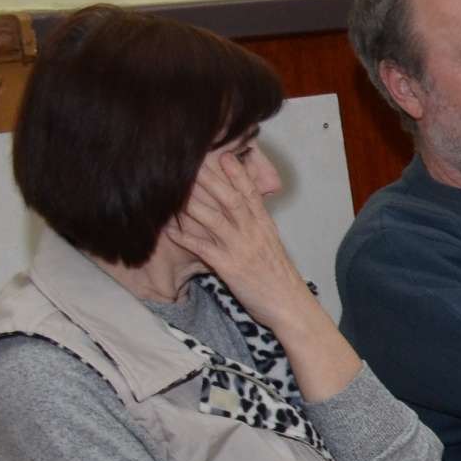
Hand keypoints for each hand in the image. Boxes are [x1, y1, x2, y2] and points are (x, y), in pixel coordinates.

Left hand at [169, 150, 310, 322]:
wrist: (291, 306)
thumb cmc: (280, 278)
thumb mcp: (272, 246)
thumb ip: (257, 227)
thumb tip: (246, 213)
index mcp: (264, 227)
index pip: (251, 193)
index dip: (238, 173)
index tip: (226, 154)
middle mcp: (253, 233)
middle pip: (229, 199)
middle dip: (210, 178)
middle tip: (192, 160)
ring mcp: (240, 249)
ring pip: (213, 219)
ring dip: (192, 202)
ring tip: (173, 187)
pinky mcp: (229, 267)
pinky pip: (203, 248)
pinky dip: (185, 238)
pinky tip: (168, 229)